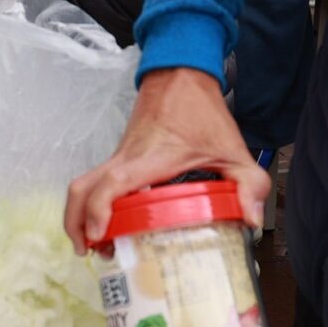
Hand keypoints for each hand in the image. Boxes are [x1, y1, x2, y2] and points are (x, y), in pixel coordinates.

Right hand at [65, 67, 267, 247]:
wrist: (180, 76)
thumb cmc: (200, 110)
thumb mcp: (232, 148)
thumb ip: (249, 183)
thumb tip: (251, 219)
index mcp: (148, 158)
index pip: (111, 184)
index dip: (99, 211)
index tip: (100, 236)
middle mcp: (125, 158)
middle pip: (81, 189)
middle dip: (76, 224)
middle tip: (91, 250)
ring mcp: (119, 156)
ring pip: (84, 185)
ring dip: (81, 215)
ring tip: (97, 244)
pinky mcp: (120, 156)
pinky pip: (96, 181)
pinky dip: (94, 203)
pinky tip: (112, 223)